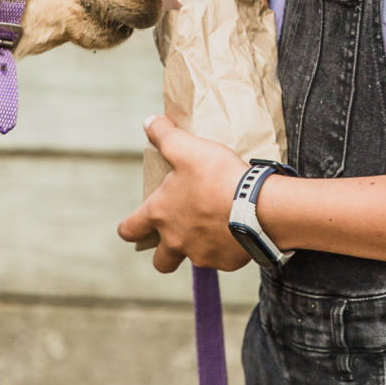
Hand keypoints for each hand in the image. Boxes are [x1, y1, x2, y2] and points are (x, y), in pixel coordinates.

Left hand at [116, 115, 252, 273]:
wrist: (256, 207)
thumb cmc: (217, 176)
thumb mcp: (187, 148)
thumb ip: (165, 135)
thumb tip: (148, 121)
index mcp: (160, 214)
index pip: (129, 229)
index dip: (128, 228)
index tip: (132, 226)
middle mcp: (176, 240)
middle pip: (161, 262)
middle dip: (164, 253)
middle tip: (177, 235)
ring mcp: (202, 255)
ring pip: (194, 257)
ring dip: (199, 246)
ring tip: (216, 225)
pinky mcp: (226, 263)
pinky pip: (222, 258)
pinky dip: (226, 247)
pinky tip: (237, 229)